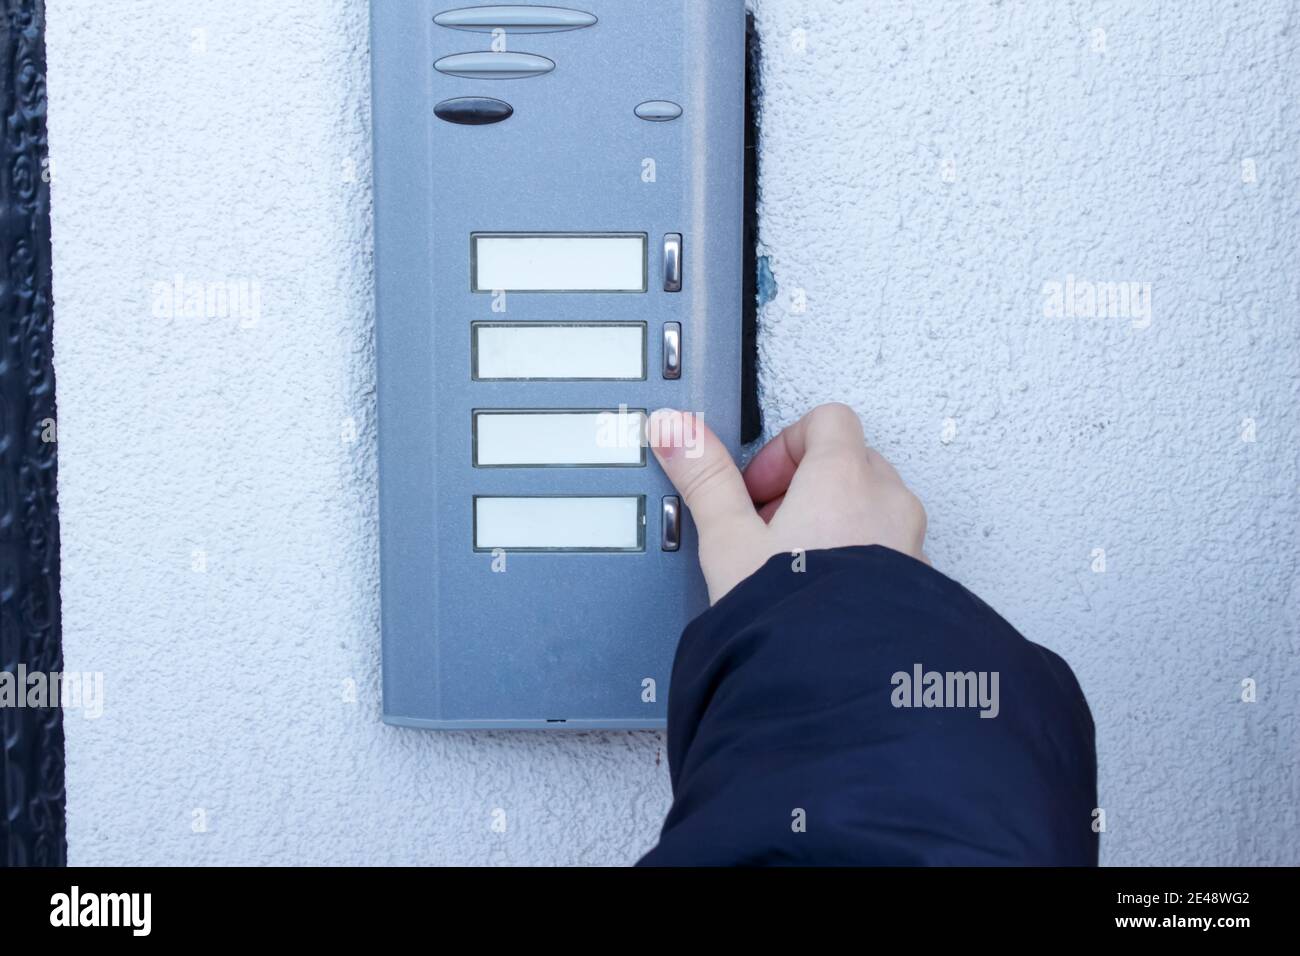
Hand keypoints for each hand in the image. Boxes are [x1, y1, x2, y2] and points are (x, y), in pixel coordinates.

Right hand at [648, 403, 928, 603]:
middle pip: (850, 461)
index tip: (757, 484)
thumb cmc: (793, 615)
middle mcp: (888, 502)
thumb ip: (706, 480)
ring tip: (793, 565)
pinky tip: (822, 597)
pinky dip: (859, 560)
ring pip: (873, 507)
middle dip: (806, 486)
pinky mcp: (918, 585)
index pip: (826, 420)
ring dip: (834, 523)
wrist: (842, 687)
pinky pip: (889, 551)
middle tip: (768, 525)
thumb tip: (678, 432)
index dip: (785, 445)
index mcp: (844, 476)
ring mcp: (910, 543)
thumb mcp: (729, 542)